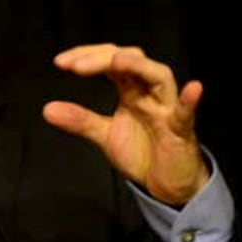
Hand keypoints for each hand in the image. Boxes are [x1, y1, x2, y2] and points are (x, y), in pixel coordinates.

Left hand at [43, 44, 209, 205]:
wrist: (165, 185)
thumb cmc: (142, 152)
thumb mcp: (104, 135)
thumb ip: (80, 120)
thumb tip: (47, 109)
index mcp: (131, 90)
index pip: (110, 61)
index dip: (88, 56)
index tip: (60, 62)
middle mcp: (149, 93)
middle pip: (132, 61)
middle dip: (103, 58)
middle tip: (76, 65)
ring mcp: (167, 109)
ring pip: (159, 77)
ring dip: (138, 67)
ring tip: (116, 62)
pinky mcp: (181, 131)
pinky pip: (187, 113)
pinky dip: (189, 101)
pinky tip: (193, 88)